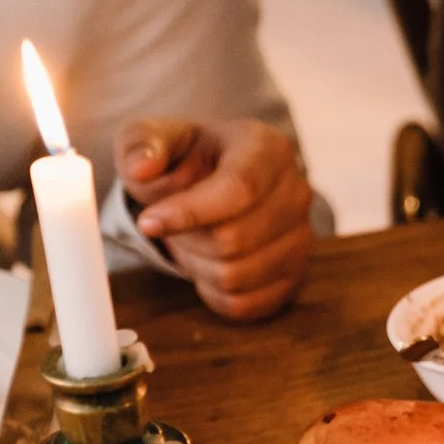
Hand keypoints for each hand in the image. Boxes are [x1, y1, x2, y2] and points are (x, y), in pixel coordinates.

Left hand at [119, 118, 313, 321]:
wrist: (214, 184)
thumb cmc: (184, 161)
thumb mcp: (153, 139)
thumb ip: (141, 145)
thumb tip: (142, 168)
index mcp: (267, 149)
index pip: (239, 188)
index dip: (190, 212)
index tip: (147, 223)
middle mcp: (296, 193)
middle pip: (234, 239)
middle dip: (186, 239)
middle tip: (169, 225)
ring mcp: (301, 239)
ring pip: (236, 276)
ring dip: (197, 266)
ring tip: (190, 241)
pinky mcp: (294, 276)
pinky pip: (244, 304)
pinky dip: (212, 292)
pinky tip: (205, 264)